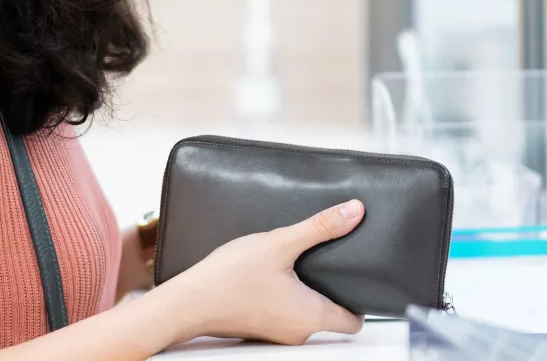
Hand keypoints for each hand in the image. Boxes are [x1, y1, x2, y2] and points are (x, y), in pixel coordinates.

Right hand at [160, 200, 366, 344]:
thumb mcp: (279, 243)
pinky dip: (285, 296)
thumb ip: (320, 227)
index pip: (354, 321)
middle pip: (331, 315)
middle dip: (332, 289)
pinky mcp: (259, 328)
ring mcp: (277, 333)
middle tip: (328, 262)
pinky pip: (284, 314)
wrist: (186, 302)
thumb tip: (354, 212)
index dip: (361, 300)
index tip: (358, 278)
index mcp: (311, 316)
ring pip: (306, 314)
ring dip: (306, 291)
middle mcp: (298, 331)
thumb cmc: (228, 279)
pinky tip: (272, 275)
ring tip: (297, 263)